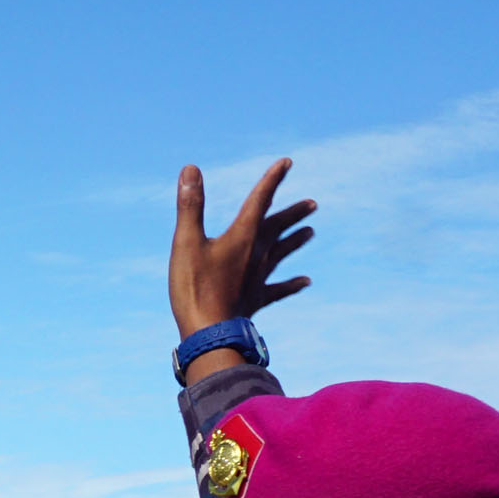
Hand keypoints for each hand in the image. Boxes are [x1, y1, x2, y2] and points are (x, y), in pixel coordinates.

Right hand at [171, 157, 314, 354]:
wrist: (210, 333)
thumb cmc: (195, 288)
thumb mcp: (186, 242)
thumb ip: (191, 206)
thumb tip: (191, 169)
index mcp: (242, 237)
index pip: (260, 201)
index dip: (273, 180)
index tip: (287, 163)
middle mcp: (256, 254)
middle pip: (278, 228)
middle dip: (292, 214)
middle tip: (312, 204)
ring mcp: (258, 278)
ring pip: (282, 254)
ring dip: (296, 241)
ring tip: (311, 231)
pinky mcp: (255, 299)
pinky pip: (279, 289)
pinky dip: (292, 284)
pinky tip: (307, 281)